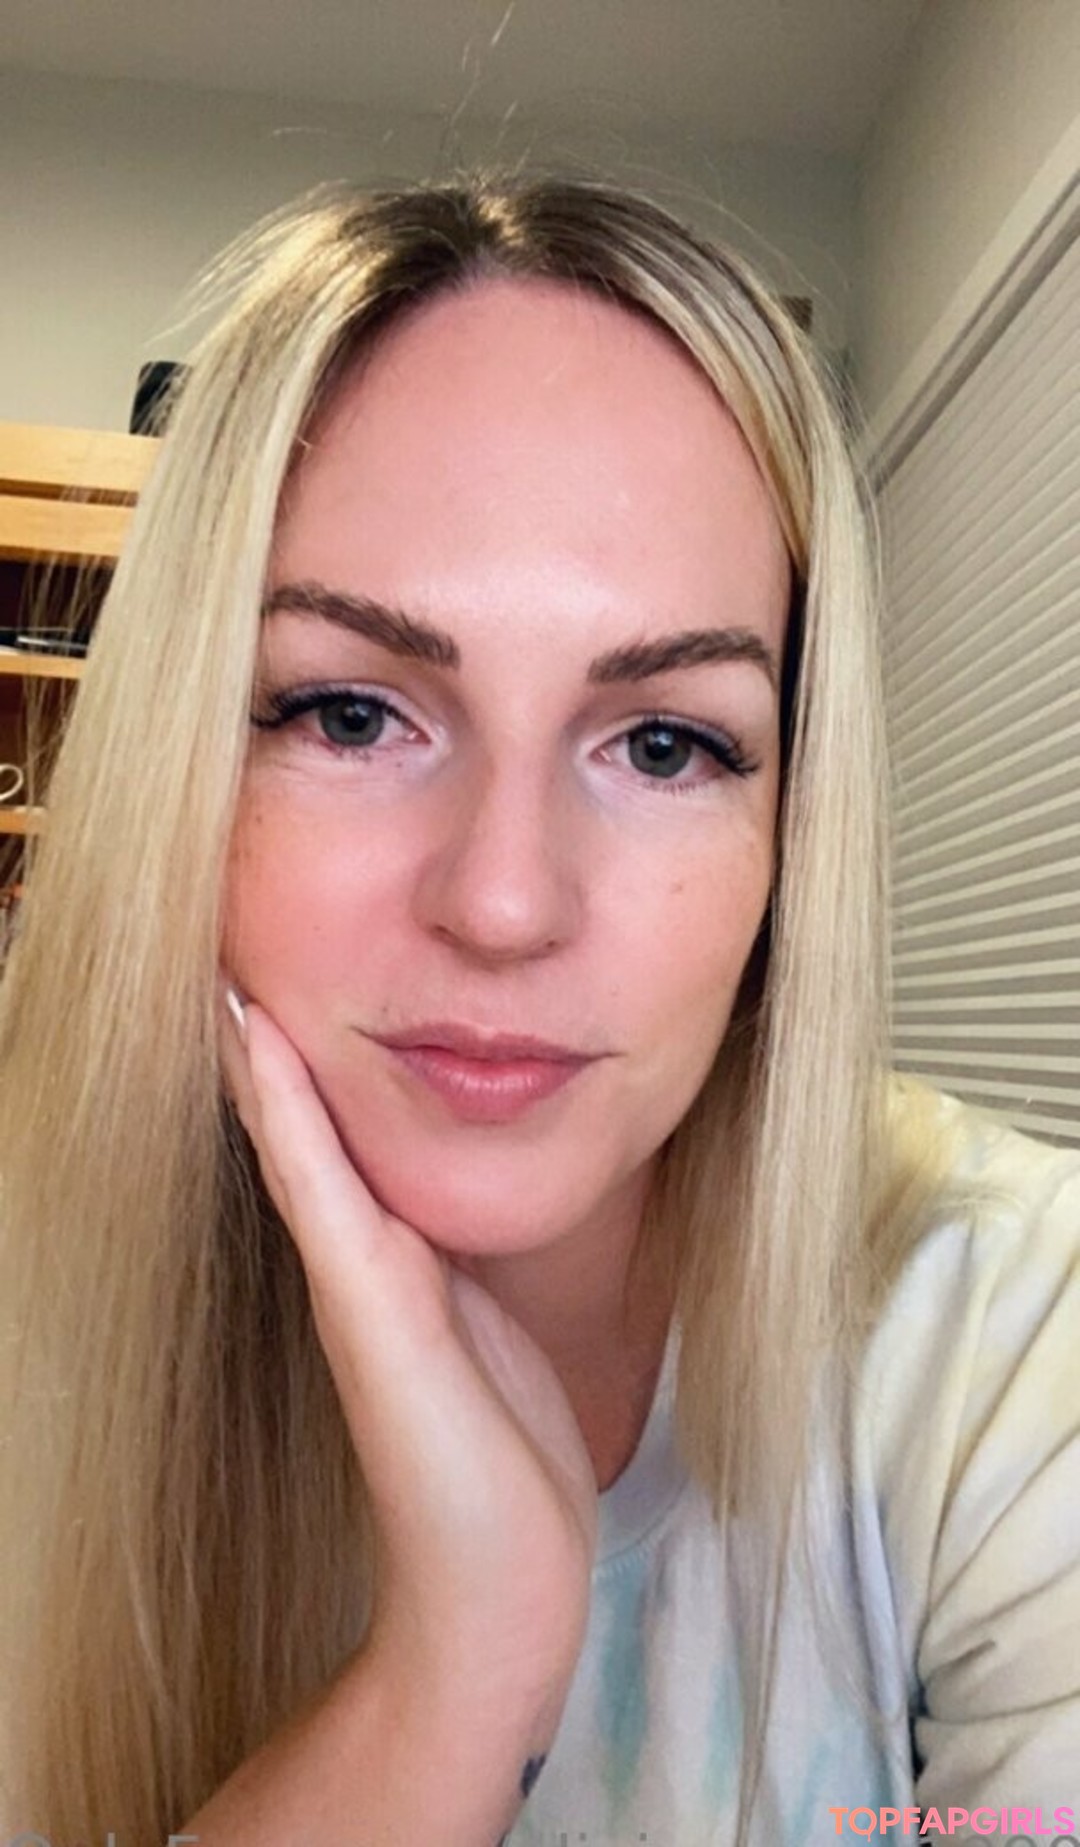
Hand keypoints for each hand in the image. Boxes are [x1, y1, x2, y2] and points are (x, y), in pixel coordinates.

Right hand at [216, 978, 597, 1701]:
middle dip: (271, 1051)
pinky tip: (261, 1044)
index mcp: (392, 1264)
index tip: (279, 983)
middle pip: (303, 1136)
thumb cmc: (500, 1461)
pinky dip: (289, 1114)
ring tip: (230, 976)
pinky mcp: (371, 1315)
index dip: (305, 1067)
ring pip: (298, 1147)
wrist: (497, 1586)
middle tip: (234, 956)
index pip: (336, 1146)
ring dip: (262, 1062)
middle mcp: (361, 1267)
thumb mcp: (489, 1329)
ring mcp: (358, 1288)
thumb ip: (464, 1266)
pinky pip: (322, 1192)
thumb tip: (465, 1205)